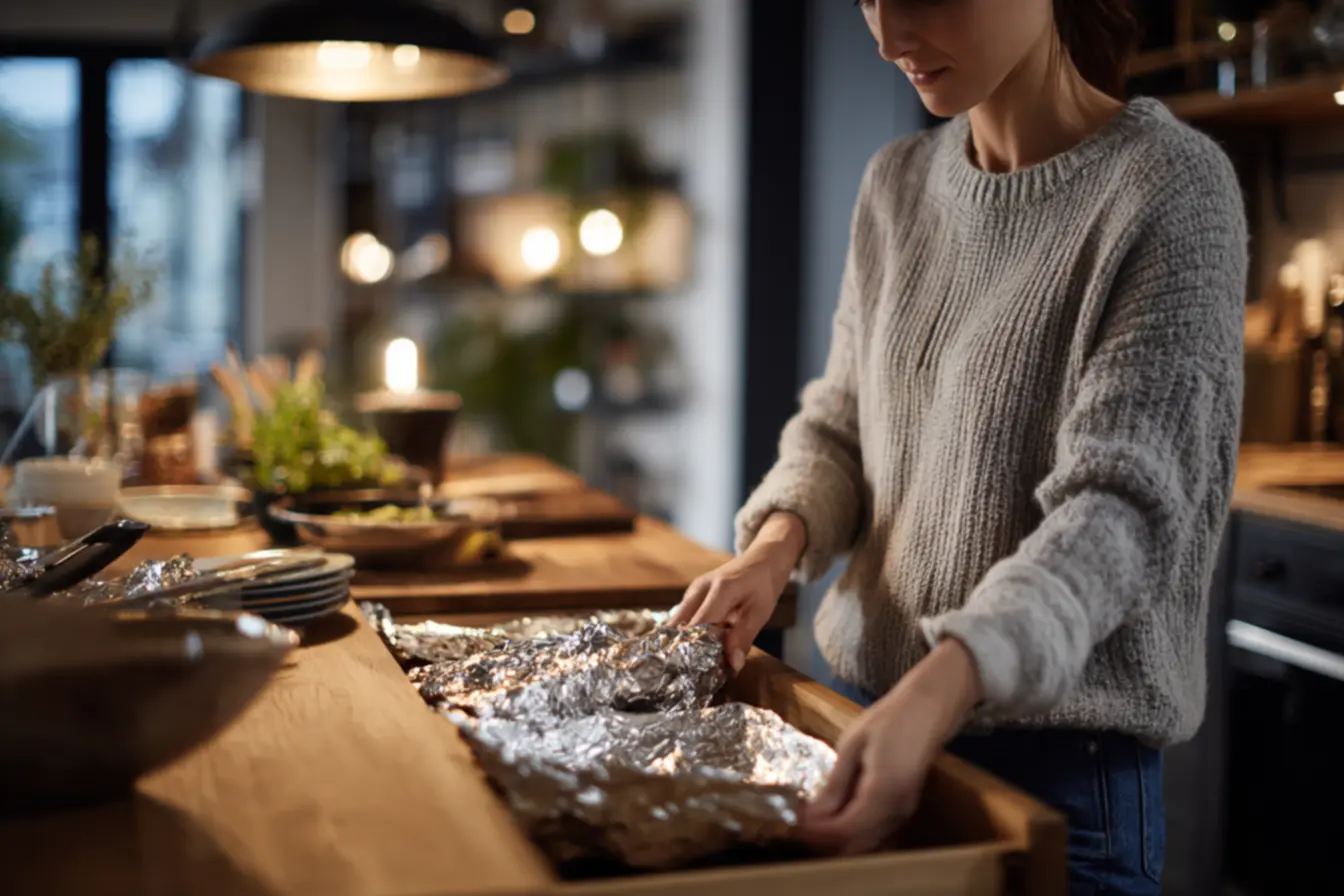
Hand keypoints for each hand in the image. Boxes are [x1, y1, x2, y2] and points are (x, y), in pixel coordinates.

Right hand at [670, 511, 805, 670]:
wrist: (762, 559)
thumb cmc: (764, 584)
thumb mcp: (760, 612)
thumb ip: (744, 637)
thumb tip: (732, 665)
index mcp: (719, 590)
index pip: (698, 626)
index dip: (694, 651)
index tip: (692, 675)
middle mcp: (699, 588)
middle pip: (679, 625)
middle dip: (680, 650)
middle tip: (682, 675)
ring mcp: (693, 591)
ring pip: (678, 622)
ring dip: (682, 643)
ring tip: (685, 668)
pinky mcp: (692, 595)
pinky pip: (683, 618)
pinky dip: (687, 635)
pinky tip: (693, 652)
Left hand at [800, 639, 983, 854]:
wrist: (930, 709)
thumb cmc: (889, 720)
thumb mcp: (853, 744)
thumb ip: (835, 784)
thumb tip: (813, 815)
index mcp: (882, 792)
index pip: (845, 829)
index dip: (817, 832)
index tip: (794, 823)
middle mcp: (897, 811)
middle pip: (857, 845)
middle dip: (827, 839)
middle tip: (802, 822)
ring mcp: (905, 813)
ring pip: (869, 843)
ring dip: (840, 837)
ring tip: (815, 818)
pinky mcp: (907, 809)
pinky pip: (879, 833)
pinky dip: (857, 832)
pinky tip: (839, 815)